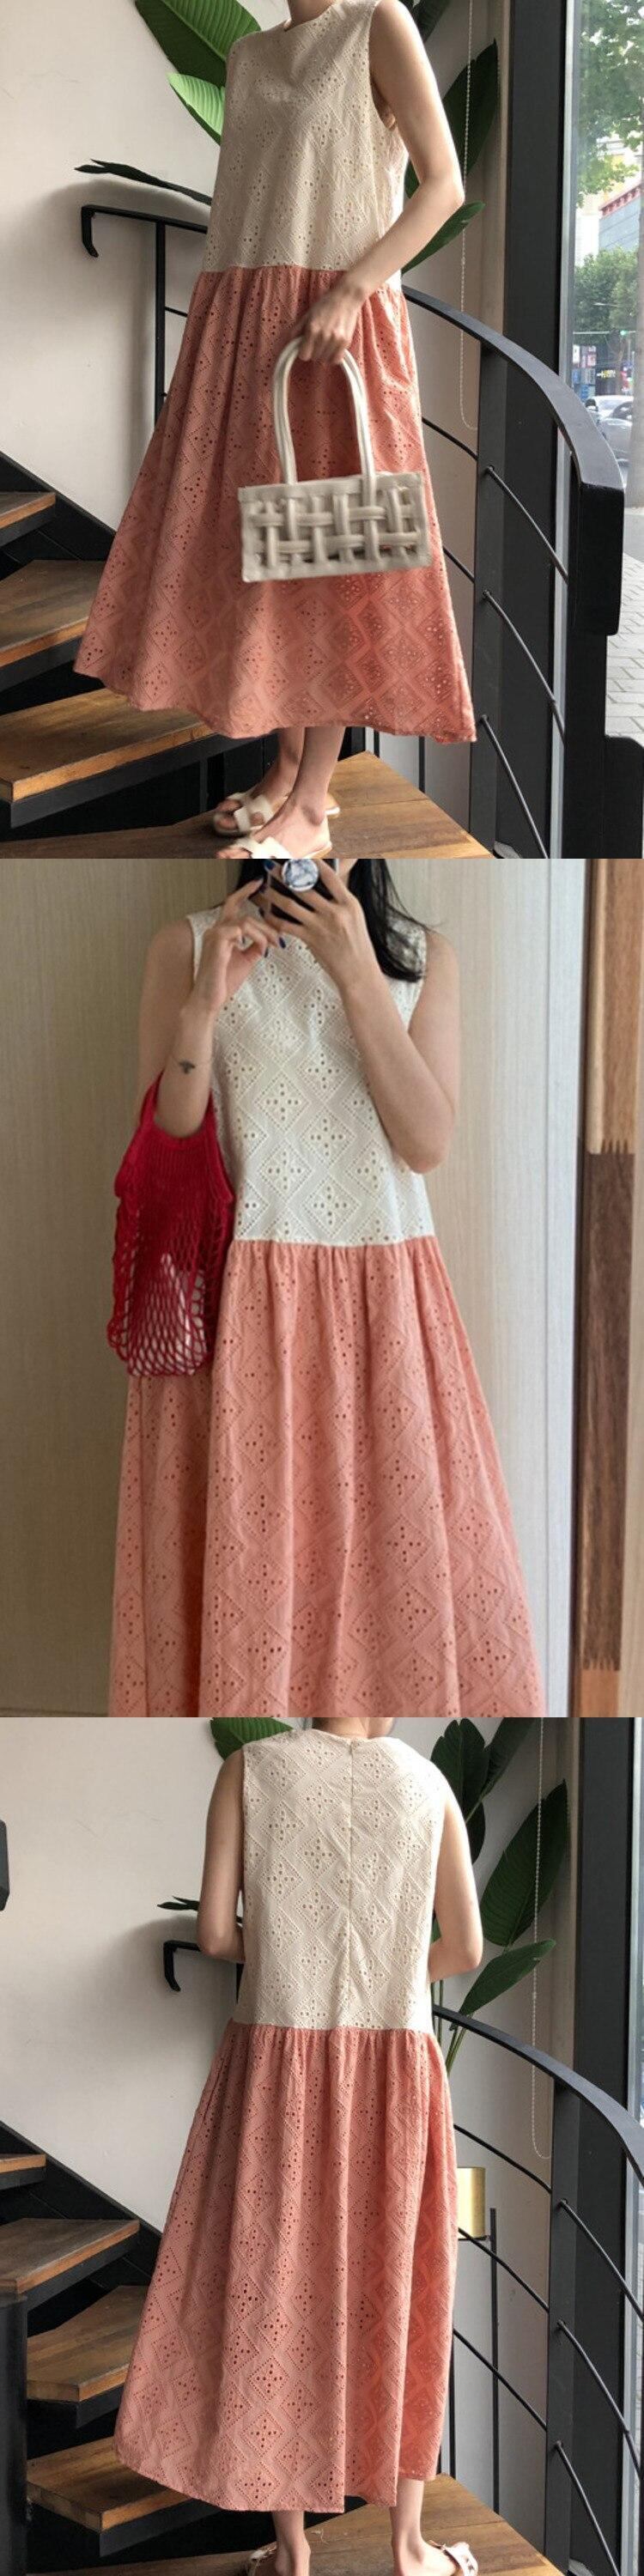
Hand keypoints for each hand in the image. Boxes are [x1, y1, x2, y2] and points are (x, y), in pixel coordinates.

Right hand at [195, 879, 279, 1012]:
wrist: (209, 1000)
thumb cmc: (223, 982)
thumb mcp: (246, 960)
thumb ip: (254, 946)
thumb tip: (267, 939)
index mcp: (220, 932)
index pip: (231, 905)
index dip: (244, 891)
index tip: (258, 883)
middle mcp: (215, 930)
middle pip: (239, 908)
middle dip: (264, 920)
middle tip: (279, 935)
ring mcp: (214, 934)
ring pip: (245, 919)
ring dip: (264, 932)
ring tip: (272, 945)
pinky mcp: (216, 941)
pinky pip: (242, 929)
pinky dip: (256, 938)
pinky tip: (261, 950)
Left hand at [258, 859, 378, 997]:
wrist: (358, 971)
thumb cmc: (357, 944)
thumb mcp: (355, 916)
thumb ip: (340, 900)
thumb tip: (325, 883)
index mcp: (348, 903)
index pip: (329, 876)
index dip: (312, 863)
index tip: (299, 854)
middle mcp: (335, 912)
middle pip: (305, 887)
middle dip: (285, 874)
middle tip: (271, 865)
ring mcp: (321, 926)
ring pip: (291, 905)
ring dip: (274, 894)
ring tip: (264, 887)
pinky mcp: (311, 940)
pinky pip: (287, 925)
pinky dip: (274, 918)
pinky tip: (266, 912)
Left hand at [298, 276, 364, 364]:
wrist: (346, 297)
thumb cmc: (326, 304)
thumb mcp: (308, 314)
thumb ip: (298, 329)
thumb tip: (290, 342)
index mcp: (312, 329)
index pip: (304, 355)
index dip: (304, 352)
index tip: (306, 346)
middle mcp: (324, 336)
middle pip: (314, 358)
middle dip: (314, 352)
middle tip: (317, 342)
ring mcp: (335, 340)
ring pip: (325, 360)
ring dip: (324, 354)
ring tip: (326, 342)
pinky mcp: (345, 342)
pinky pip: (336, 359)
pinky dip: (334, 356)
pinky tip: (333, 347)